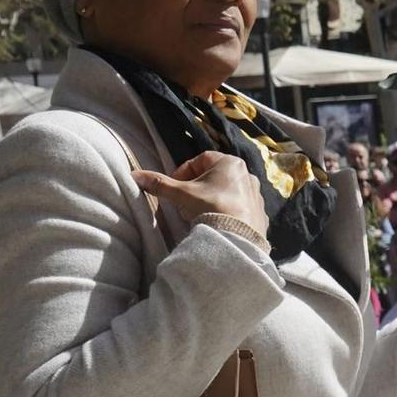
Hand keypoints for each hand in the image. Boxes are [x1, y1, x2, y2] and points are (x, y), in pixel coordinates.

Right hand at [133, 151, 268, 237]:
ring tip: (199, 213)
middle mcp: (248, 174)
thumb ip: (159, 183)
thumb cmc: (210, 207)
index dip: (184, 171)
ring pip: (227, 191)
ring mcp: (257, 194)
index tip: (175, 186)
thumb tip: (134, 175)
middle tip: (185, 202)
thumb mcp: (181, 194)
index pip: (201, 159)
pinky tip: (218, 222)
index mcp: (231, 163)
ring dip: (211, 199)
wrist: (238, 237)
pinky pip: (239, 207)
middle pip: (214, 176)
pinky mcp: (261, 212)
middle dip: (196, 187)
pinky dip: (227, 211)